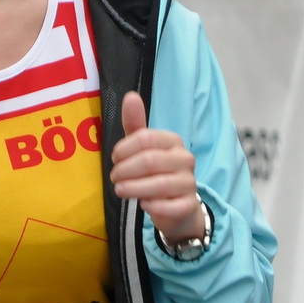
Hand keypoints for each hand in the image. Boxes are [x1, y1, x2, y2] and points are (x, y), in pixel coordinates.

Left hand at [110, 90, 203, 242]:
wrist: (178, 205)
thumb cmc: (156, 172)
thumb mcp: (144, 148)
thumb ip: (135, 125)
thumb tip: (130, 96)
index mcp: (173, 141)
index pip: (144, 138)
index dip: (124, 149)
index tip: (115, 159)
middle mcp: (185, 159)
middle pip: (149, 161)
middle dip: (125, 170)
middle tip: (114, 177)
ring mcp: (189, 183)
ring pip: (159, 185)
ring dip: (133, 188)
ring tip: (120, 190)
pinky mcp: (188, 205)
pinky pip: (168, 206)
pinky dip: (151, 206)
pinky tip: (142, 204)